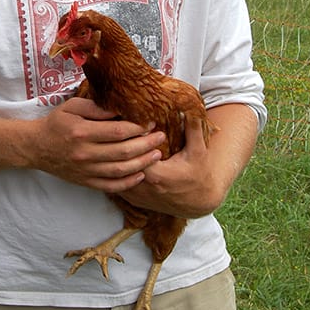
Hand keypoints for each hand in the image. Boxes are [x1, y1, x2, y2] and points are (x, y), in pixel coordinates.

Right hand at [34, 97, 165, 193]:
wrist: (36, 147)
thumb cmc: (56, 123)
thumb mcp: (72, 106)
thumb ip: (96, 107)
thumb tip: (120, 110)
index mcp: (82, 132)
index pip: (118, 131)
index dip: (138, 128)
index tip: (150, 123)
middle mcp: (85, 153)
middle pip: (123, 151)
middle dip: (146, 144)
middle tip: (160, 137)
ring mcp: (86, 170)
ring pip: (121, 170)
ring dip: (143, 163)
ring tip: (157, 155)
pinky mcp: (86, 182)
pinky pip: (111, 186)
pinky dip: (128, 183)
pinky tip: (140, 175)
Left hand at [119, 103, 258, 218]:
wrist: (197, 202)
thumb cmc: (198, 174)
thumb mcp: (199, 151)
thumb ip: (193, 128)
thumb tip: (190, 107)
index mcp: (157, 176)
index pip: (132, 154)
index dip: (129, 138)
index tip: (130, 124)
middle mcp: (143, 188)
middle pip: (119, 164)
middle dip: (116, 146)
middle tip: (114, 128)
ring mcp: (136, 196)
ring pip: (113, 175)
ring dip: (112, 159)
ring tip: (111, 141)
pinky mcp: (132, 200)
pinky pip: (114, 183)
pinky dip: (112, 170)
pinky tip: (112, 156)